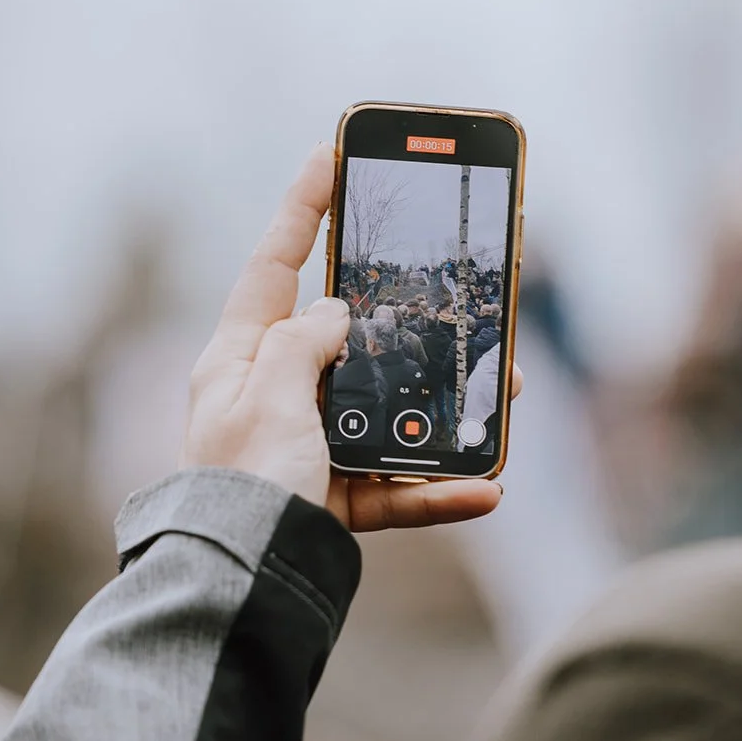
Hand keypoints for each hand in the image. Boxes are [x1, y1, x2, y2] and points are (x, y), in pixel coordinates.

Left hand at [182, 145, 519, 529]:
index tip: (329, 156)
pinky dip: (440, 489)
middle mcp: (272, 398)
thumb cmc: (242, 485)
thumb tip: (334, 311)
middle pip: (350, 340)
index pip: (273, 266)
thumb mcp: (267, 396)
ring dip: (448, 406)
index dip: (303, 209)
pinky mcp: (335, 501)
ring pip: (389, 412)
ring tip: (502, 391)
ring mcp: (308, 450)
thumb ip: (302, 342)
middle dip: (409, 319)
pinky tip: (485, 488)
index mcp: (239, 360)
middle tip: (459, 289)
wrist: (239, 584)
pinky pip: (397, 488)